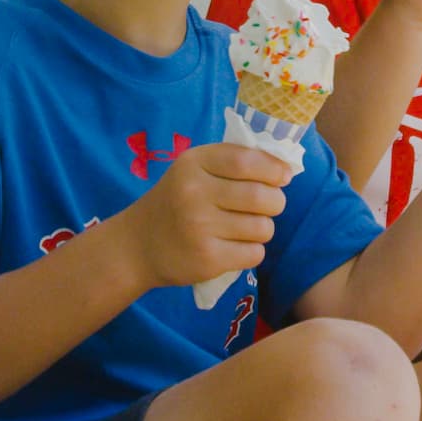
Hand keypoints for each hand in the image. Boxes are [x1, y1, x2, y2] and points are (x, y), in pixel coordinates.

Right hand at [119, 144, 290, 289]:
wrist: (136, 246)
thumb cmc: (176, 201)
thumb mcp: (194, 169)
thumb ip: (234, 161)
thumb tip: (285, 169)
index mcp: (193, 164)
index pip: (246, 161)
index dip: (273, 169)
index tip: (284, 176)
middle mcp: (194, 194)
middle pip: (262, 197)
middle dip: (275, 202)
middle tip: (267, 205)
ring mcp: (199, 228)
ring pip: (263, 228)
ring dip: (262, 229)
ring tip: (243, 228)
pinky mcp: (207, 259)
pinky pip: (254, 253)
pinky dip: (252, 251)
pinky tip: (233, 247)